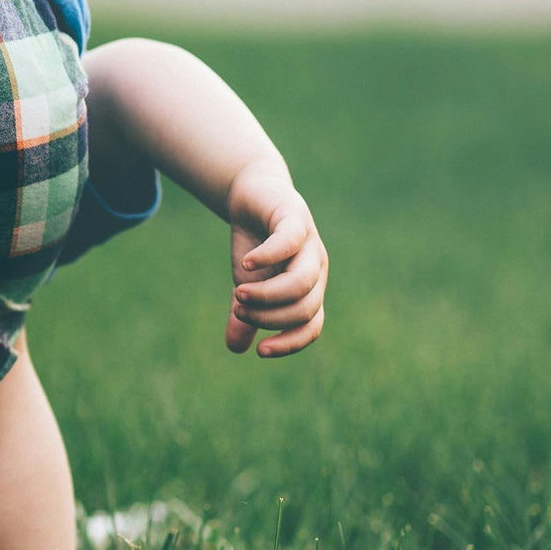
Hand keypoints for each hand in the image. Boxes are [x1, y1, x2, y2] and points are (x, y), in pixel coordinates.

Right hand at [223, 163, 327, 357]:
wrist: (252, 198)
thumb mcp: (247, 285)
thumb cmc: (255, 246)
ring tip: (239, 293)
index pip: (311, 325)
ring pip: (302, 281)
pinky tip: (246, 263)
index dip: (290, 342)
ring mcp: (308, 243)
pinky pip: (289, 242)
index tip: (260, 351)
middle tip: (239, 309)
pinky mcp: (293, 217)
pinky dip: (267, 256)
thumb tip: (235, 348)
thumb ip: (244, 316)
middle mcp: (315, 268)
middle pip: (305, 307)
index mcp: (309, 289)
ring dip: (268, 295)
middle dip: (269, 316)